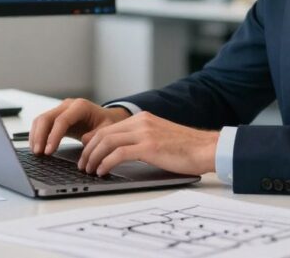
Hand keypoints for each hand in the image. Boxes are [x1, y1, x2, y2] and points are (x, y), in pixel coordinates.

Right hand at [29, 98, 129, 154]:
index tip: (49, 151)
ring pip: (41, 120)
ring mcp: (60, 109)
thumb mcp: (107, 129)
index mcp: (81, 106)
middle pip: (46, 118)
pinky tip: (37, 147)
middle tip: (38, 153)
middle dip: (40, 136)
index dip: (53, 136)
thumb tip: (85, 141)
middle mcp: (68, 105)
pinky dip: (37, 135)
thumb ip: (96, 135)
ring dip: (36, 136)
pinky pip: (42, 124)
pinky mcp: (56, 117)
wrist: (106, 118)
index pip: (62, 120)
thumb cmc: (106, 123)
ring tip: (36, 152)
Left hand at [77, 111, 218, 176]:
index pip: (109, 127)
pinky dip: (106, 163)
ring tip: (88, 170)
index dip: (93, 141)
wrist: (207, 148)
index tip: (85, 152)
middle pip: (104, 134)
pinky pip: (118, 154)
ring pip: (107, 142)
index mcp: (143, 118)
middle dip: (89, 150)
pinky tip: (102, 171)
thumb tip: (120, 150)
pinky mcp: (149, 147)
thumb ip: (140, 139)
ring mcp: (145, 133)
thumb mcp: (159, 138)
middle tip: (82, 164)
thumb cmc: (186, 148)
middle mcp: (141, 122)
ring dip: (94, 157)